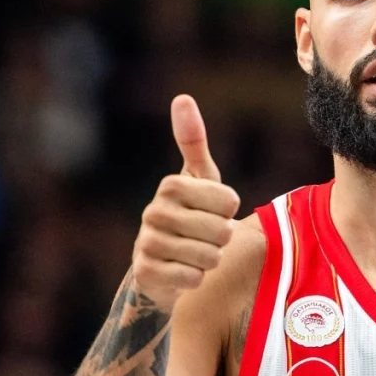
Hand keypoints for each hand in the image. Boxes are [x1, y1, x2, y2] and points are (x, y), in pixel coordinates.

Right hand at [131, 95, 240, 312]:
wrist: (159, 266)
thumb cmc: (189, 214)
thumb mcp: (198, 178)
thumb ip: (193, 140)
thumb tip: (182, 97)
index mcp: (171, 185)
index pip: (229, 202)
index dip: (229, 212)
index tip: (212, 211)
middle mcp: (154, 211)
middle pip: (221, 231)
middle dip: (220, 239)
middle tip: (202, 236)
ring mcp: (147, 243)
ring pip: (209, 257)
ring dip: (209, 260)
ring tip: (193, 253)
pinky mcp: (145, 273)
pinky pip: (193, 279)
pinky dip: (195, 279)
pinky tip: (180, 271)